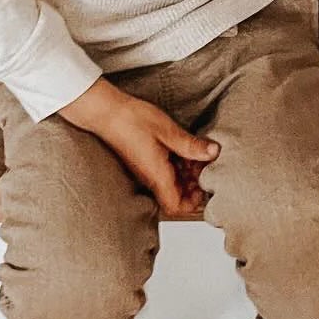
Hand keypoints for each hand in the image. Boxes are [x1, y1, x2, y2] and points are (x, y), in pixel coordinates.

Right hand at [58, 78, 218, 215]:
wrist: (105, 112)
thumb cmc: (132, 120)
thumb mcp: (168, 131)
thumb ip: (191, 145)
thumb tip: (213, 153)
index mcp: (157, 176)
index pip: (176, 207)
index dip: (193, 203)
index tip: (206, 185)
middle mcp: (151, 178)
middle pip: (176, 197)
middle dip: (194, 186)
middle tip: (206, 165)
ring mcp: (147, 170)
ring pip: (172, 184)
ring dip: (187, 174)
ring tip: (197, 154)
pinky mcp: (145, 161)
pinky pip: (165, 172)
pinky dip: (178, 165)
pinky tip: (184, 148)